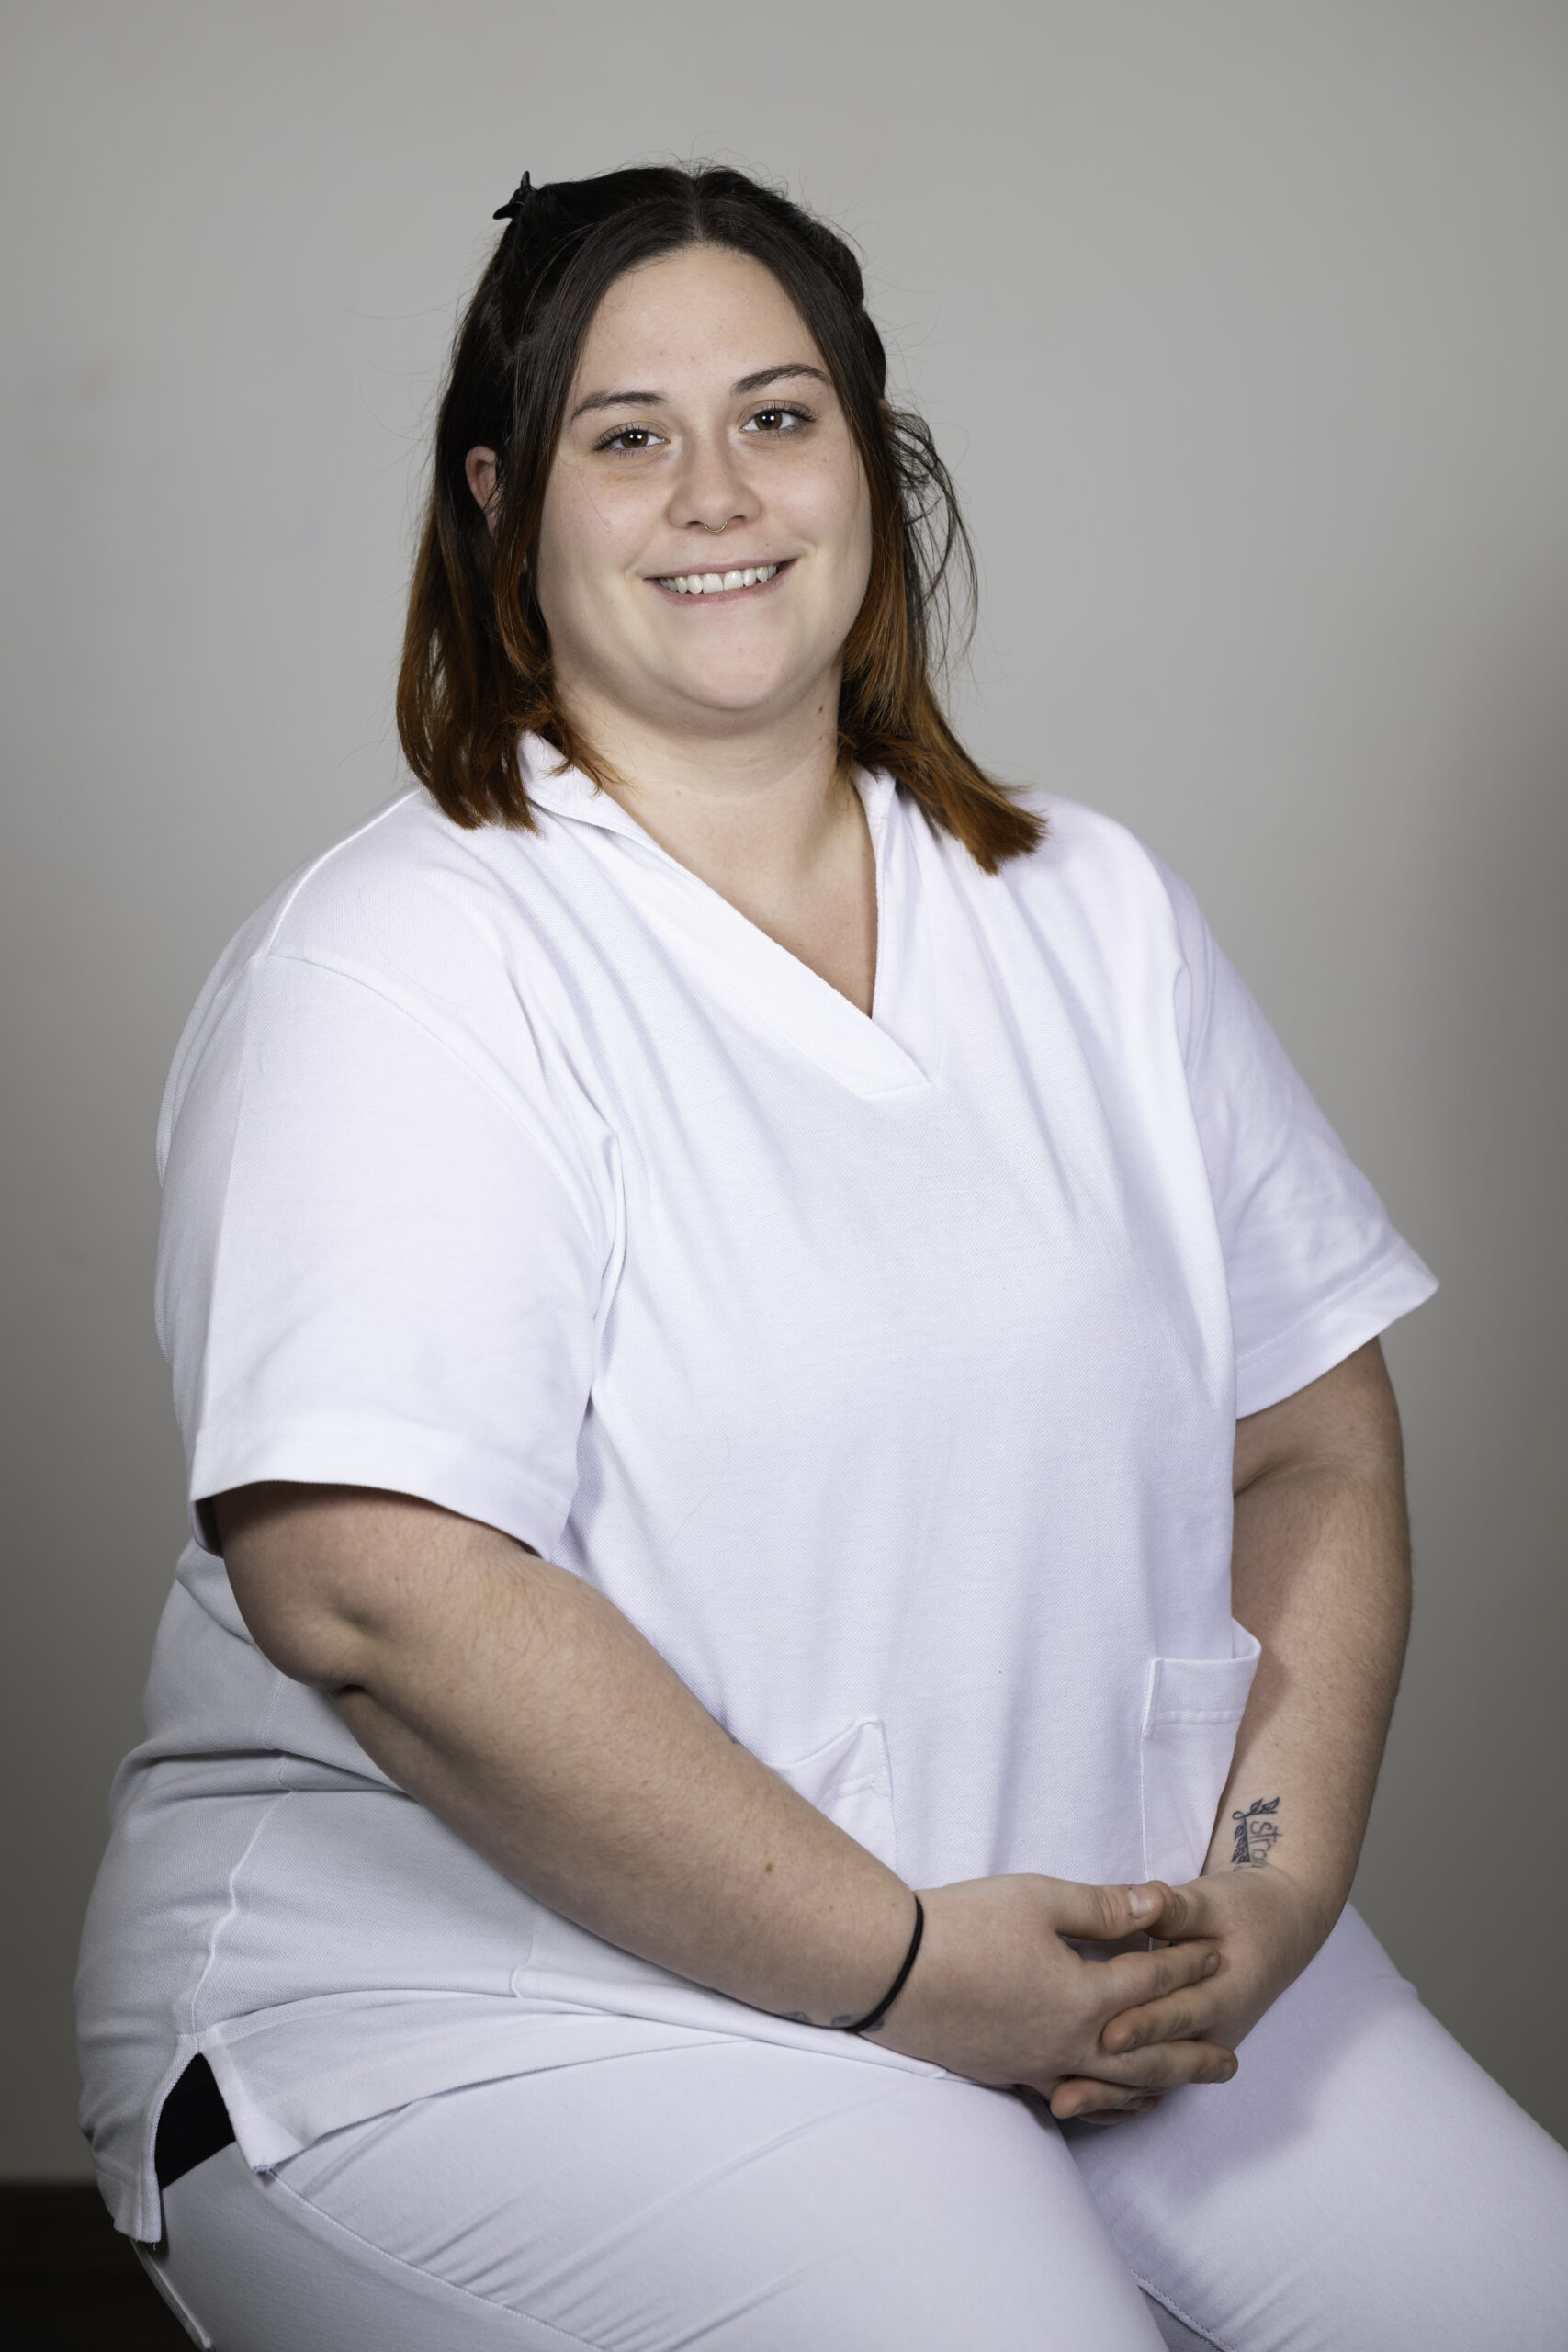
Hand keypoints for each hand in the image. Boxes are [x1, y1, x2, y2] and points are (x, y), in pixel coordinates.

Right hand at [867, 1875, 1238, 2115]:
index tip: (1218, 1956)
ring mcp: (1036, 2065)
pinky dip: (1100, 2102)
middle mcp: (1069, 2042)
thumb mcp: (1038, 1899)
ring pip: (1112, 2087)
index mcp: (1084, 1995)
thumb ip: (1102, 1907)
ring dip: (1153, 2087)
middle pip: (1148, 2053)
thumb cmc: (964, 1924)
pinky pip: (1070, 2097)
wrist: (892, 1970)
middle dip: (1192, 2053)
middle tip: (1230, 2062)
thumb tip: (1157, 1904)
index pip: (1152, 1983)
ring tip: (1179, 2090)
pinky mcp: (1005, 2074)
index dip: (1187, 1965)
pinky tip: (1101, 2100)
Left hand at [1051, 1865, 1338, 2121]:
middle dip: (1112, 2079)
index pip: (1179, 2014)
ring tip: (1060, 2103)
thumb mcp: (1213, 1901)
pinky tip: (1075, 2103)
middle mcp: (1213, 2032)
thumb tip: (1149, 1900)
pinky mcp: (1182, 2051)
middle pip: (1160, 2062)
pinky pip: (1148, 2082)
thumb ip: (1178, 1909)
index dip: (1144, 2025)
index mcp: (1223, 1994)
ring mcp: (1198, 2048)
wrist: (1279, 1932)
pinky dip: (1115, 2095)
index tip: (1107, 2036)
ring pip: (1151, 2080)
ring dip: (1107, 2094)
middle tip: (1064, 2093)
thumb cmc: (1242, 1911)